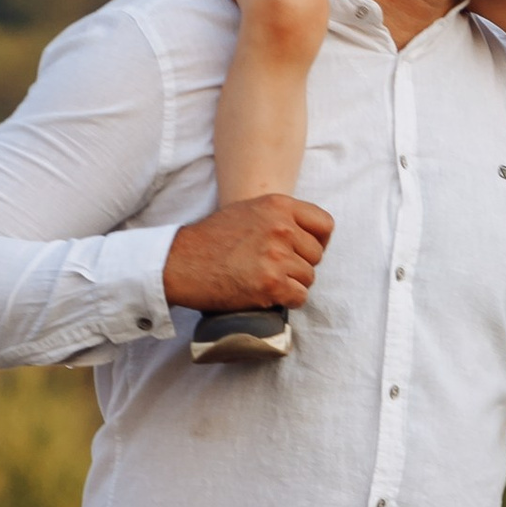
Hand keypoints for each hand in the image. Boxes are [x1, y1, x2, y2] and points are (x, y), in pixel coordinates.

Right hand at [162, 195, 333, 315]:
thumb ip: (278, 217)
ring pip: (308, 278)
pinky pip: (299, 297)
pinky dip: (287, 300)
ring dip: (292, 283)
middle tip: (276, 268)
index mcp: (278, 205)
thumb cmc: (212, 239)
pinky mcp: (271, 284)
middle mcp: (281, 228)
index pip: (324, 224)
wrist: (181, 263)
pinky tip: (268, 294)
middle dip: (300, 264)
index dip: (317, 241)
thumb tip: (306, 232)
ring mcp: (277, 257)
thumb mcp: (248, 211)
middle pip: (316, 255)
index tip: (304, 250)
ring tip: (266, 280)